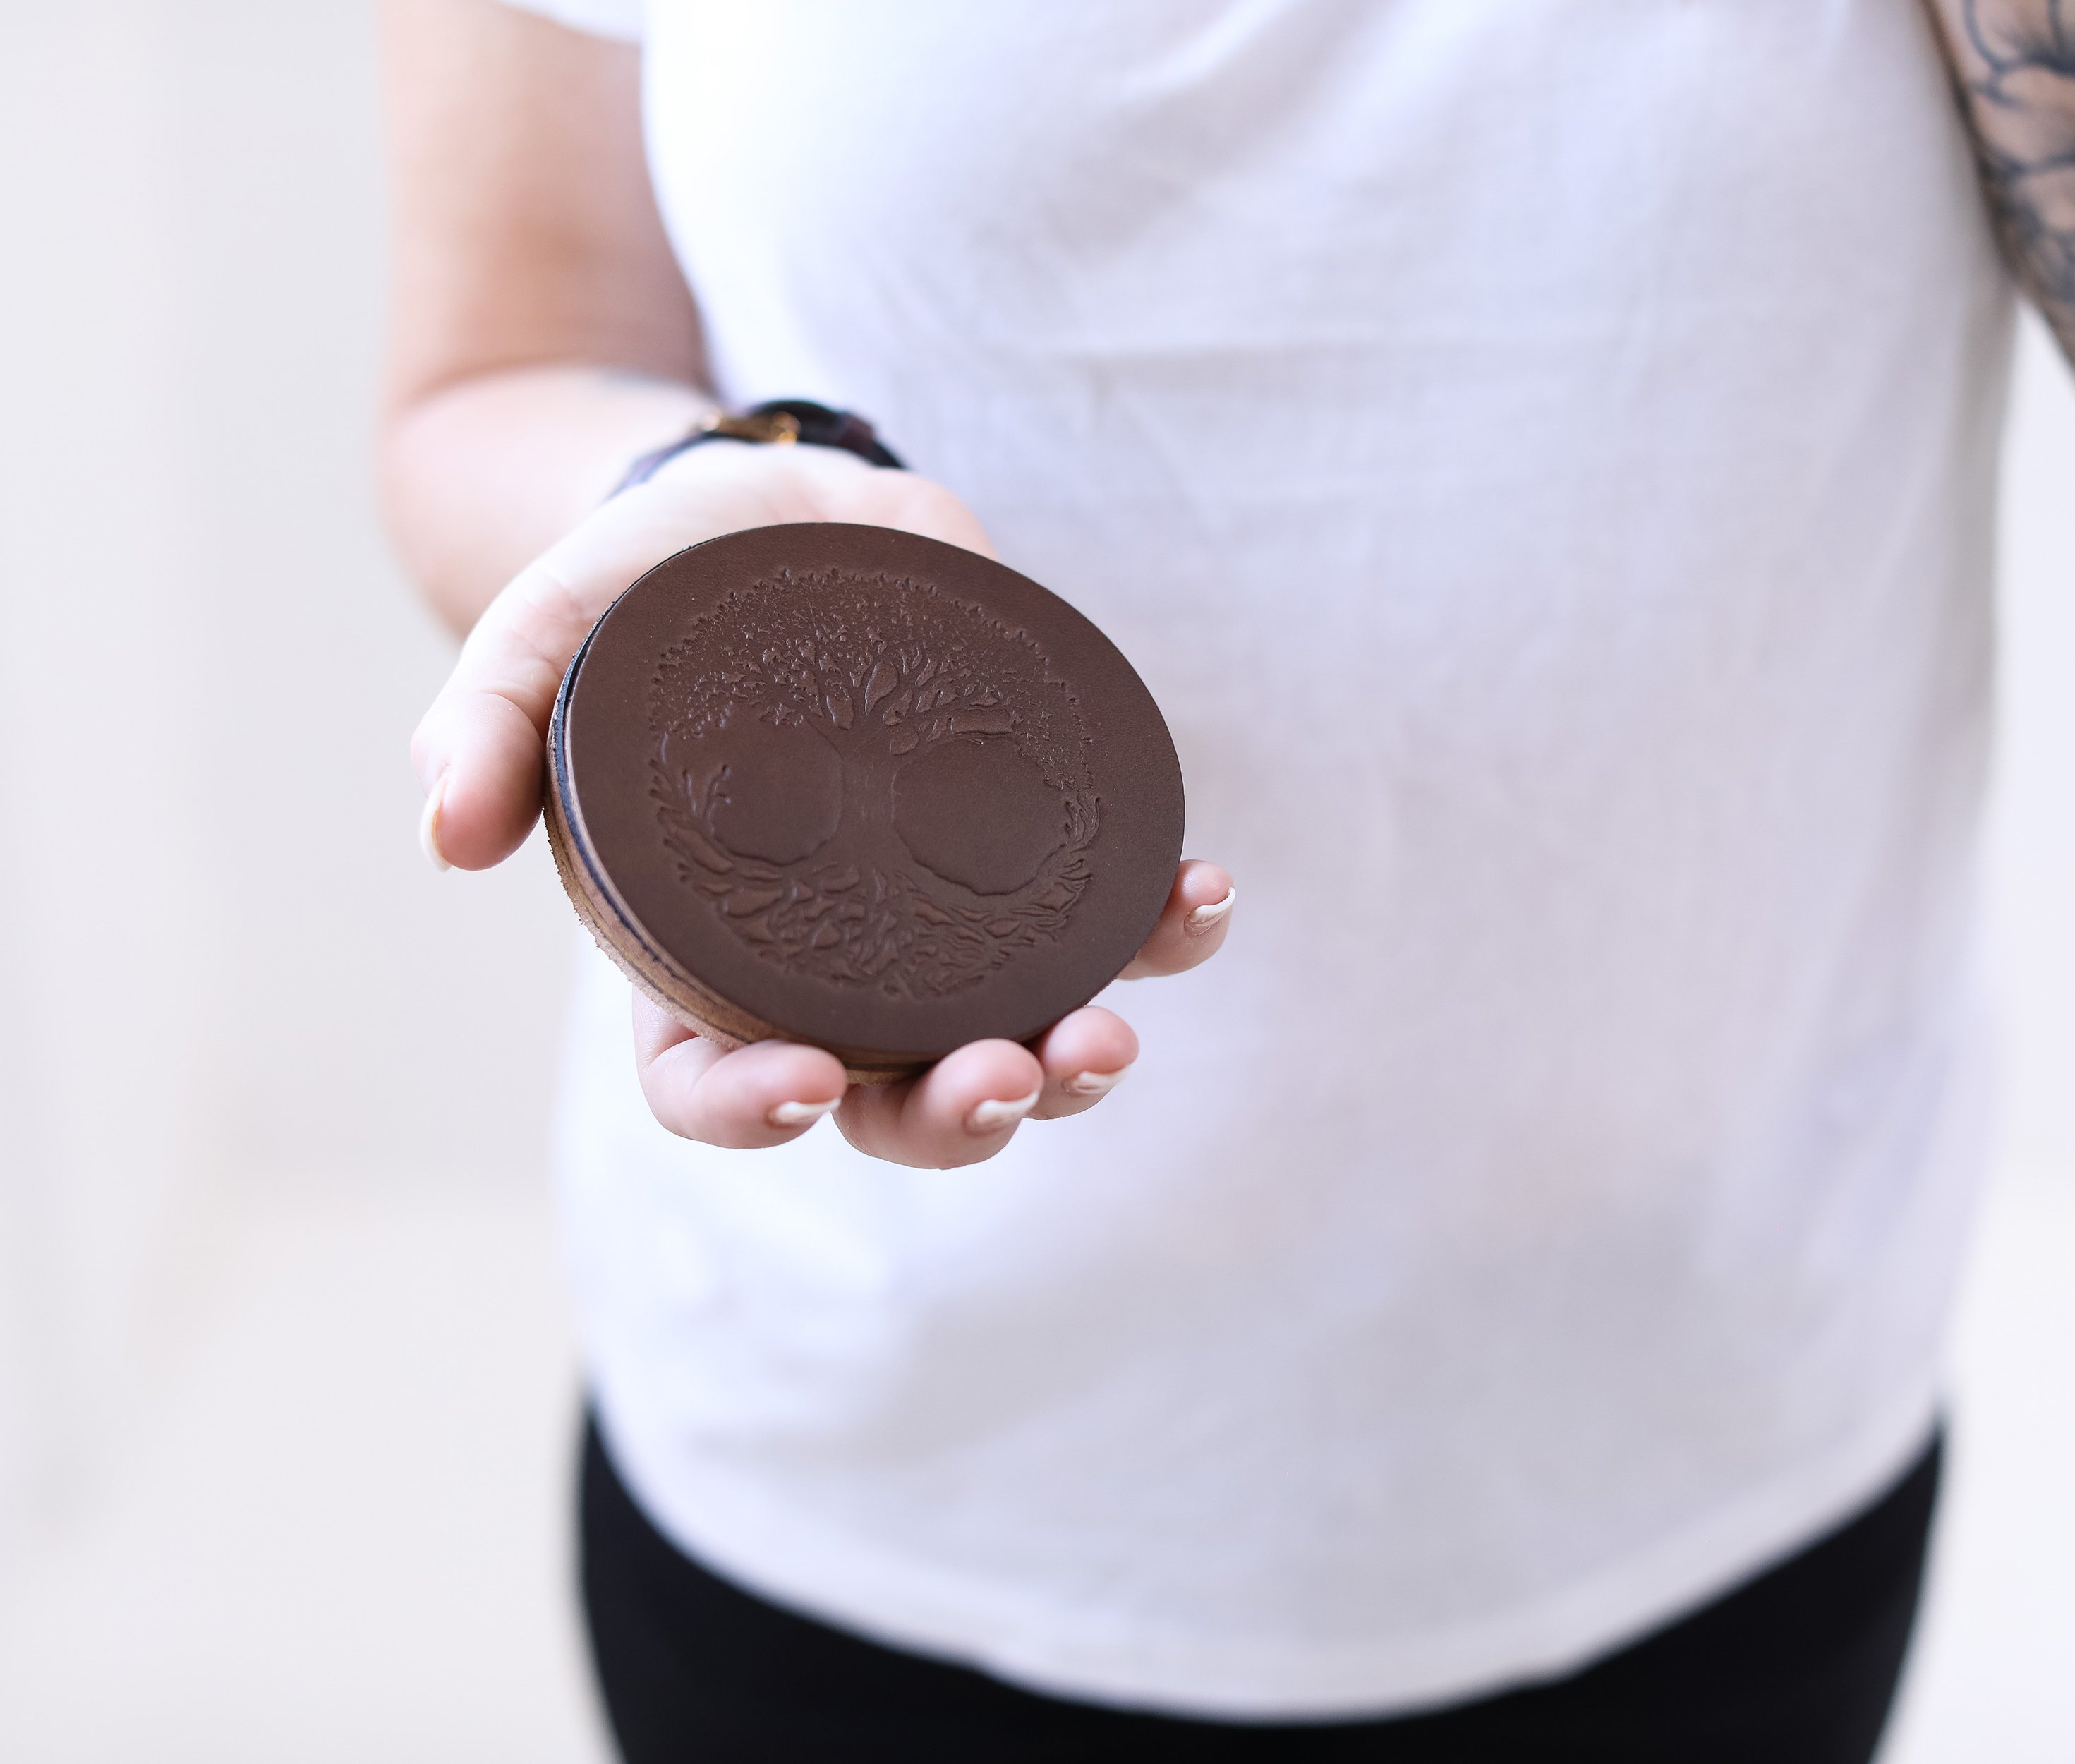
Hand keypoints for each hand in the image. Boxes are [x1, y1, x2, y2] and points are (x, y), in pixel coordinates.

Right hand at [412, 442, 1234, 1167]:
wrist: (771, 515)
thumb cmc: (646, 595)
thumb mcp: (547, 634)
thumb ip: (488, 721)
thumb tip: (446, 833)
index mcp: (705, 951)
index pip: (713, 1079)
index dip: (752, 1111)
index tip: (804, 1084)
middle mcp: (835, 959)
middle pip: (891, 1095)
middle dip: (952, 1114)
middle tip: (1004, 1078)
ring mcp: (943, 908)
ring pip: (1017, 1033)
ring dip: (1075, 1062)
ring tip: (1109, 1036)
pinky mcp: (1027, 836)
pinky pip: (1111, 910)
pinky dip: (1163, 923)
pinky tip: (1198, 896)